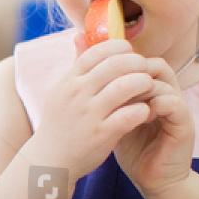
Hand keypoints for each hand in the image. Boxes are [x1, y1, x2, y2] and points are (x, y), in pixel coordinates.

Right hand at [28, 36, 155, 178]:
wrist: (49, 162)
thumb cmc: (60, 124)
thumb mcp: (61, 92)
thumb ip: (76, 65)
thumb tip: (80, 36)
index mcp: (68, 81)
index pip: (98, 51)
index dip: (120, 49)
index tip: (130, 55)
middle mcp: (76, 94)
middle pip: (116, 64)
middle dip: (137, 63)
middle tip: (146, 70)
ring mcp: (88, 114)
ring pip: (126, 85)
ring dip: (144, 83)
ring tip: (150, 88)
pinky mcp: (101, 135)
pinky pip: (130, 114)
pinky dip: (143, 109)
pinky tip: (146, 110)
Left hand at [112, 59, 195, 198]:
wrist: (152, 181)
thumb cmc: (132, 150)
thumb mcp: (115, 120)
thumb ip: (107, 99)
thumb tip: (83, 80)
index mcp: (153, 92)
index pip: (143, 62)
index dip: (124, 64)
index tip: (101, 76)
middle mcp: (169, 95)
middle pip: (156, 66)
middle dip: (132, 72)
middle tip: (111, 85)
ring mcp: (179, 109)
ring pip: (164, 83)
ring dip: (141, 89)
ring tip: (121, 102)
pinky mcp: (185, 126)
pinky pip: (174, 104)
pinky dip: (156, 104)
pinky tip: (138, 114)